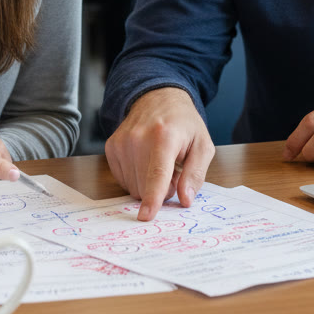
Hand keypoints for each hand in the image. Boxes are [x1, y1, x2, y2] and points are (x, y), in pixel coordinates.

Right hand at [104, 87, 214, 220]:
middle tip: (173, 170)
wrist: (158, 98)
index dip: (153, 197)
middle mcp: (138, 138)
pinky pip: (123, 180)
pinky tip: (145, 161)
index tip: (146, 216)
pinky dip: (136, 177)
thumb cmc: (184, 124)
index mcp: (164, 136)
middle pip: (145, 187)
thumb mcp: (203, 145)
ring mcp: (121, 143)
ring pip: (133, 187)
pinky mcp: (111, 147)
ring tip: (159, 162)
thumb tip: (185, 200)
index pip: (157, 173)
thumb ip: (196, 174)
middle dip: (162, 189)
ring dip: (148, 184)